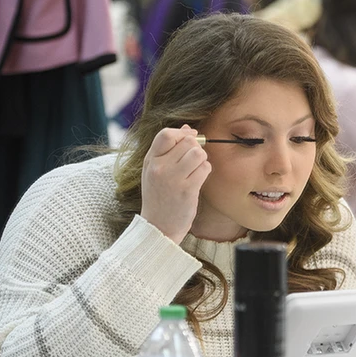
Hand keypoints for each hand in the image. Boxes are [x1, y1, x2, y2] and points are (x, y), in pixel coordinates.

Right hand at [140, 125, 211, 243]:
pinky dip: (205, 171)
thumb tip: (187, 128)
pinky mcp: (187, 190)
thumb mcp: (155, 171)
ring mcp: (173, 179)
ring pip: (198, 153)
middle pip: (187, 142)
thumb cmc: (159, 198)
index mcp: (150, 161)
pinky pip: (204, 168)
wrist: (158, 228)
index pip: (166, 134)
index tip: (190, 139)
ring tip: (196, 170)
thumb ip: (168, 149)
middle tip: (193, 160)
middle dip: (196, 147)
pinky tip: (198, 179)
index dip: (182, 134)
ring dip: (202, 159)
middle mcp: (159, 168)